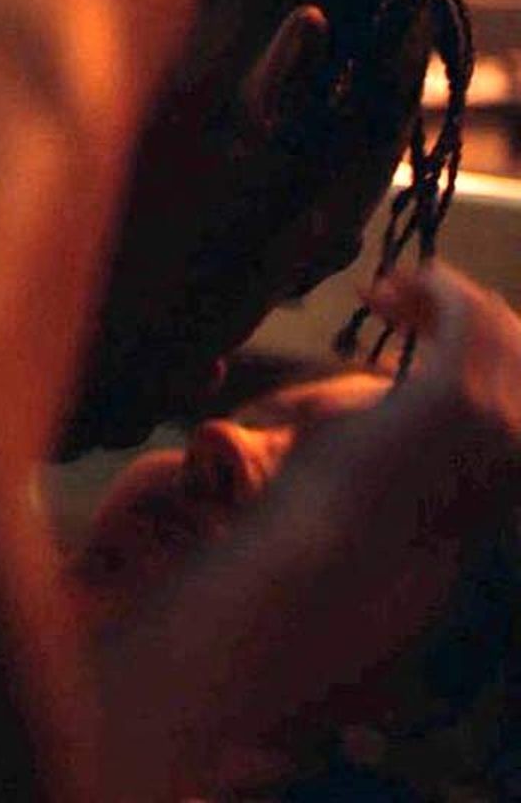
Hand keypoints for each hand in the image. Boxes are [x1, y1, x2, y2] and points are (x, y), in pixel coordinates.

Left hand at [219, 263, 520, 733]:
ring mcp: (496, 413)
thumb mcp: (389, 456)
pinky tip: (382, 288)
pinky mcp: (455, 394)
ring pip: (488, 318)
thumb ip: (409, 420)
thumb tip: (389, 390)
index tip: (406, 315)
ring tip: (378, 294)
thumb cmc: (349, 512)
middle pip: (510, 334)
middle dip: (455, 305)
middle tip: (388, 295)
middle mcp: (519, 430)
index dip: (469, 330)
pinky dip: (428, 288)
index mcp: (512, 446)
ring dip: (433, 295)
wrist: (335, 550)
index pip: (515, 362)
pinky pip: (460, 312)